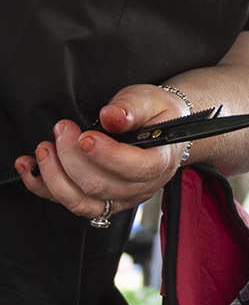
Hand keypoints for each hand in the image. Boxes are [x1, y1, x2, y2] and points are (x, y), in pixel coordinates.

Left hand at [13, 84, 190, 219]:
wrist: (161, 128)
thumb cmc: (157, 114)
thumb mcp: (150, 100)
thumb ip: (132, 107)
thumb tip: (111, 116)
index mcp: (160, 161)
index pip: (134, 168)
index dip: (106, 155)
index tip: (84, 137)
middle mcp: (142, 187)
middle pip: (100, 185)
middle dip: (71, 157)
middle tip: (62, 130)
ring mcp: (120, 198)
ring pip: (80, 201)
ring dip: (54, 176)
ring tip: (45, 149)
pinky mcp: (101, 203)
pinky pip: (69, 204)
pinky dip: (44, 188)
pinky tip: (31, 169)